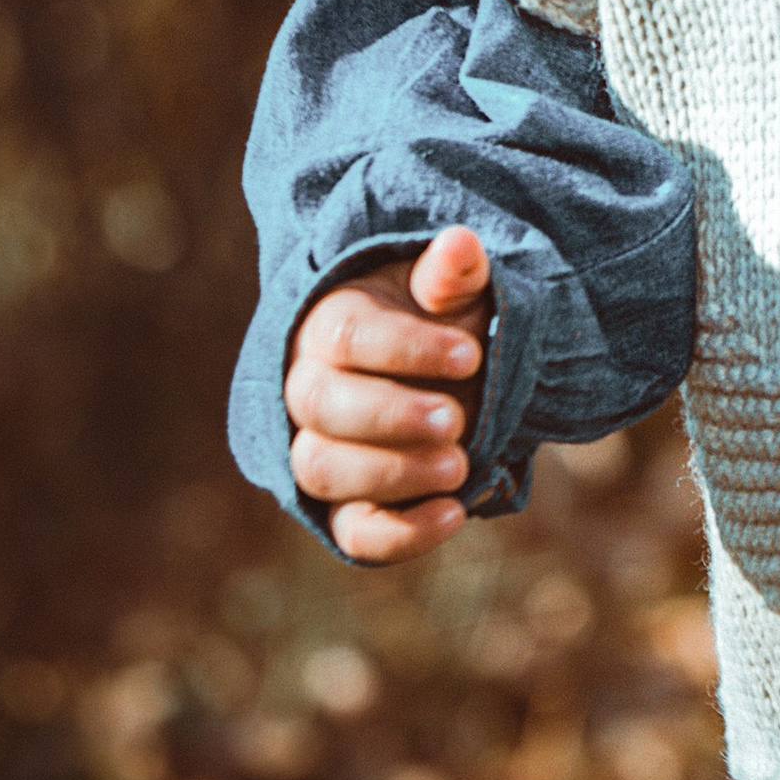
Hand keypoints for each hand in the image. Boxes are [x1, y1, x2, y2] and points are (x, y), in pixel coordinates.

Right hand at [285, 225, 493, 563]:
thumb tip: (458, 244)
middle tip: (456, 419)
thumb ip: (452, 276)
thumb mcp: (454, 294)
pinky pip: (352, 533)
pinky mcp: (346, 510)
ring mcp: (320, 451)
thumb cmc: (449, 325)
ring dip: (392, 473)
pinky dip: (400, 534)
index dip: (407, 348)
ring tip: (460, 464)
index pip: (344, 335)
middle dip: (392, 416)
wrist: (458, 383)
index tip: (471, 355)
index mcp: (329, 324)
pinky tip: (454, 514)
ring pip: (321, 470)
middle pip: (322, 407)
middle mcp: (308, 389)